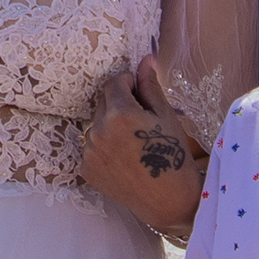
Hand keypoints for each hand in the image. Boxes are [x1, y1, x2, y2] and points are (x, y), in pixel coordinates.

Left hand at [79, 61, 204, 240]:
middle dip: (120, 105)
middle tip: (142, 122)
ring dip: (111, 126)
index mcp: (119, 114)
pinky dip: (105, 147)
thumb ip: (150, 86)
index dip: (128, 83)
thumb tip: (145, 59)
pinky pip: (93, 147)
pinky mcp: (86, 169)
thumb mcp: (165, 116)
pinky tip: (124, 159)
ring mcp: (89, 152)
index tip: (140, 92)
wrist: (168, 200)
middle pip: (104, 103)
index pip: (114, 83)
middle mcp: (98, 131)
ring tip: (134, 144)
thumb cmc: (172, 155)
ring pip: (97, 125)